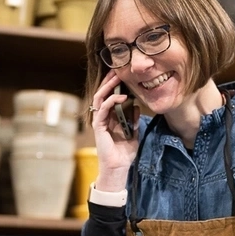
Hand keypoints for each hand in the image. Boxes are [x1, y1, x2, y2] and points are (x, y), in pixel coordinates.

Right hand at [90, 70, 141, 190]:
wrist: (118, 167)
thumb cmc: (124, 152)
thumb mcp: (133, 132)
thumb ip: (133, 119)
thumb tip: (136, 105)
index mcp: (110, 117)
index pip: (109, 95)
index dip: (114, 84)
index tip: (123, 73)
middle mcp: (102, 117)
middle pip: (102, 92)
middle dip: (109, 80)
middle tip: (118, 68)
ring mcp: (99, 121)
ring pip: (100, 97)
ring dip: (108, 86)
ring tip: (117, 77)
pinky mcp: (98, 126)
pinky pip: (103, 109)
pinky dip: (112, 101)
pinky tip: (122, 96)